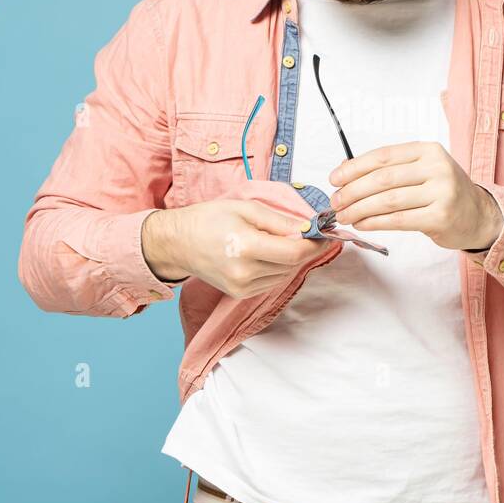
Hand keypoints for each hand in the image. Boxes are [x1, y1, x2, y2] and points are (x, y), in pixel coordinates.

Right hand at [142, 200, 333, 298]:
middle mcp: (245, 272)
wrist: (178, 243)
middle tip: (306, 233)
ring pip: (284, 275)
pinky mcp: (240, 294)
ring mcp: (242, 287)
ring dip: (290, 259)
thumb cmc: (209, 220)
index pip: (295, 252)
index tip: (325, 234)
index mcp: (246, 247)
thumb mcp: (246, 209)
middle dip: (304, 249)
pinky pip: (271, 282)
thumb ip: (280, 220)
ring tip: (278, 241)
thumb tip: (307, 228)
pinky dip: (277, 268)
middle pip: (292, 264)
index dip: (314, 244)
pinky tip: (266, 254)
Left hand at [327, 141, 503, 251]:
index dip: (354, 167)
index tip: (334, 178)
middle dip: (352, 191)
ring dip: (360, 209)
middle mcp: (437, 168)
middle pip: (383, 179)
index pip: (383, 155)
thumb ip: (389, 169)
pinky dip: (375, 223)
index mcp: (428, 150)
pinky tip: (362, 224)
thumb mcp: (421, 170)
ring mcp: (442, 192)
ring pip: (388, 200)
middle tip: (335, 202)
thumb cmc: (443, 191)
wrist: (478, 215)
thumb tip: (344, 170)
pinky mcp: (441, 217)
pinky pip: (398, 220)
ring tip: (344, 215)